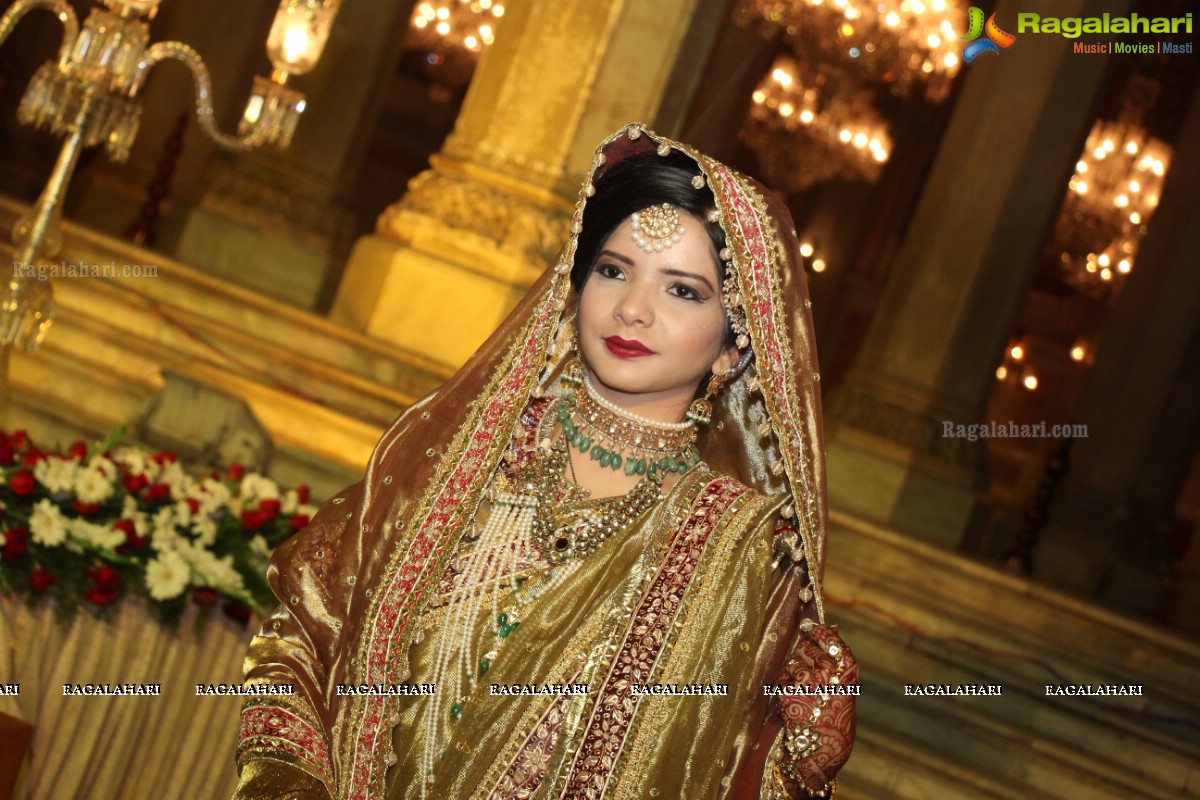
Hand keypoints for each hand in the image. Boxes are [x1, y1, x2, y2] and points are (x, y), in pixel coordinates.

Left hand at [773, 623, 857, 794]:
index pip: (831, 639)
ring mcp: (806, 680)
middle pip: (806, 648)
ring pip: (791, 663)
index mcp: (847, 671)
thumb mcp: (843, 688)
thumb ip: (837, 659)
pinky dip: (783, 686)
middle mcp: (827, 672)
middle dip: (803, 656)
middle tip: (809, 677)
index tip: (811, 628)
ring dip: (792, 674)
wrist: (821, 751)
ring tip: (803, 695)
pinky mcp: (787, 690)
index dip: (820, 632)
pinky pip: (780, 677)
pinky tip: (792, 701)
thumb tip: (832, 626)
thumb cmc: (834, 716)